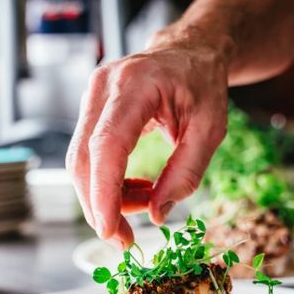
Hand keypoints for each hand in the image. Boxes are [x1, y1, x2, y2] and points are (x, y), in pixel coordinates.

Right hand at [66, 39, 228, 247]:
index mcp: (135, 85)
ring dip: (107, 195)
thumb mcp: (211, 130)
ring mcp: (92, 96)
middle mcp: (103, 87)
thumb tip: (157, 213)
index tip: (110, 229)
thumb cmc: (204, 86)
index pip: (107, 145)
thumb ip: (187, 172)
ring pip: (82, 160)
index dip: (104, 191)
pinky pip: (91, 154)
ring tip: (144, 205)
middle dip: (100, 205)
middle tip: (124, 240)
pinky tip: (137, 190)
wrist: (191, 52)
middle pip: (84, 157)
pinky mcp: (93, 109)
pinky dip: (110, 181)